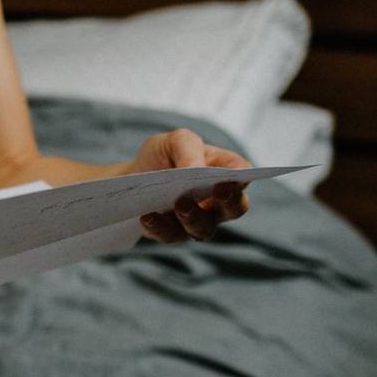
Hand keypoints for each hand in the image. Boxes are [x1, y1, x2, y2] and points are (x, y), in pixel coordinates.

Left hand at [126, 128, 251, 242]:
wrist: (134, 177)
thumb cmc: (163, 156)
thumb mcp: (174, 141)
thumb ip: (188, 148)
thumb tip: (193, 168)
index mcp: (223, 173)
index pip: (242, 175)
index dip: (242, 177)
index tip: (235, 177)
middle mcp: (217, 202)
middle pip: (235, 208)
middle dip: (230, 201)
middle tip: (219, 190)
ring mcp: (196, 221)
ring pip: (204, 228)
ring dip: (194, 217)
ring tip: (180, 204)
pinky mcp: (172, 233)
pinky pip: (170, 235)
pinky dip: (159, 226)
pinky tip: (147, 216)